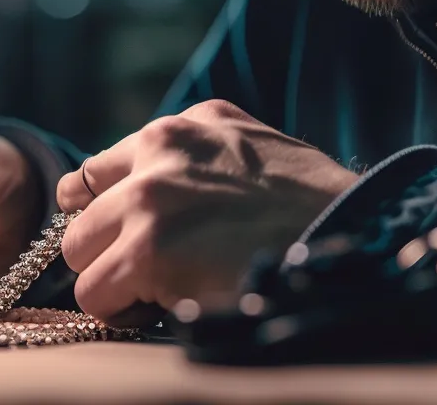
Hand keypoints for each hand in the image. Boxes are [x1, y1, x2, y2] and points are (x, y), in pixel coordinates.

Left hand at [54, 100, 358, 323]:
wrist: (356, 240)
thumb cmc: (315, 212)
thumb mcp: (256, 153)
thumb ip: (198, 161)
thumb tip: (142, 191)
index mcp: (188, 126)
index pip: (100, 169)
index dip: (106, 212)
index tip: (121, 237)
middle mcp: (162, 149)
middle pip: (82, 215)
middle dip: (110, 250)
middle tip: (153, 274)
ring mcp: (149, 198)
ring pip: (80, 254)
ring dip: (113, 280)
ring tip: (162, 291)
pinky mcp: (147, 249)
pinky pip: (96, 293)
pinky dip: (121, 310)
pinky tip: (163, 307)